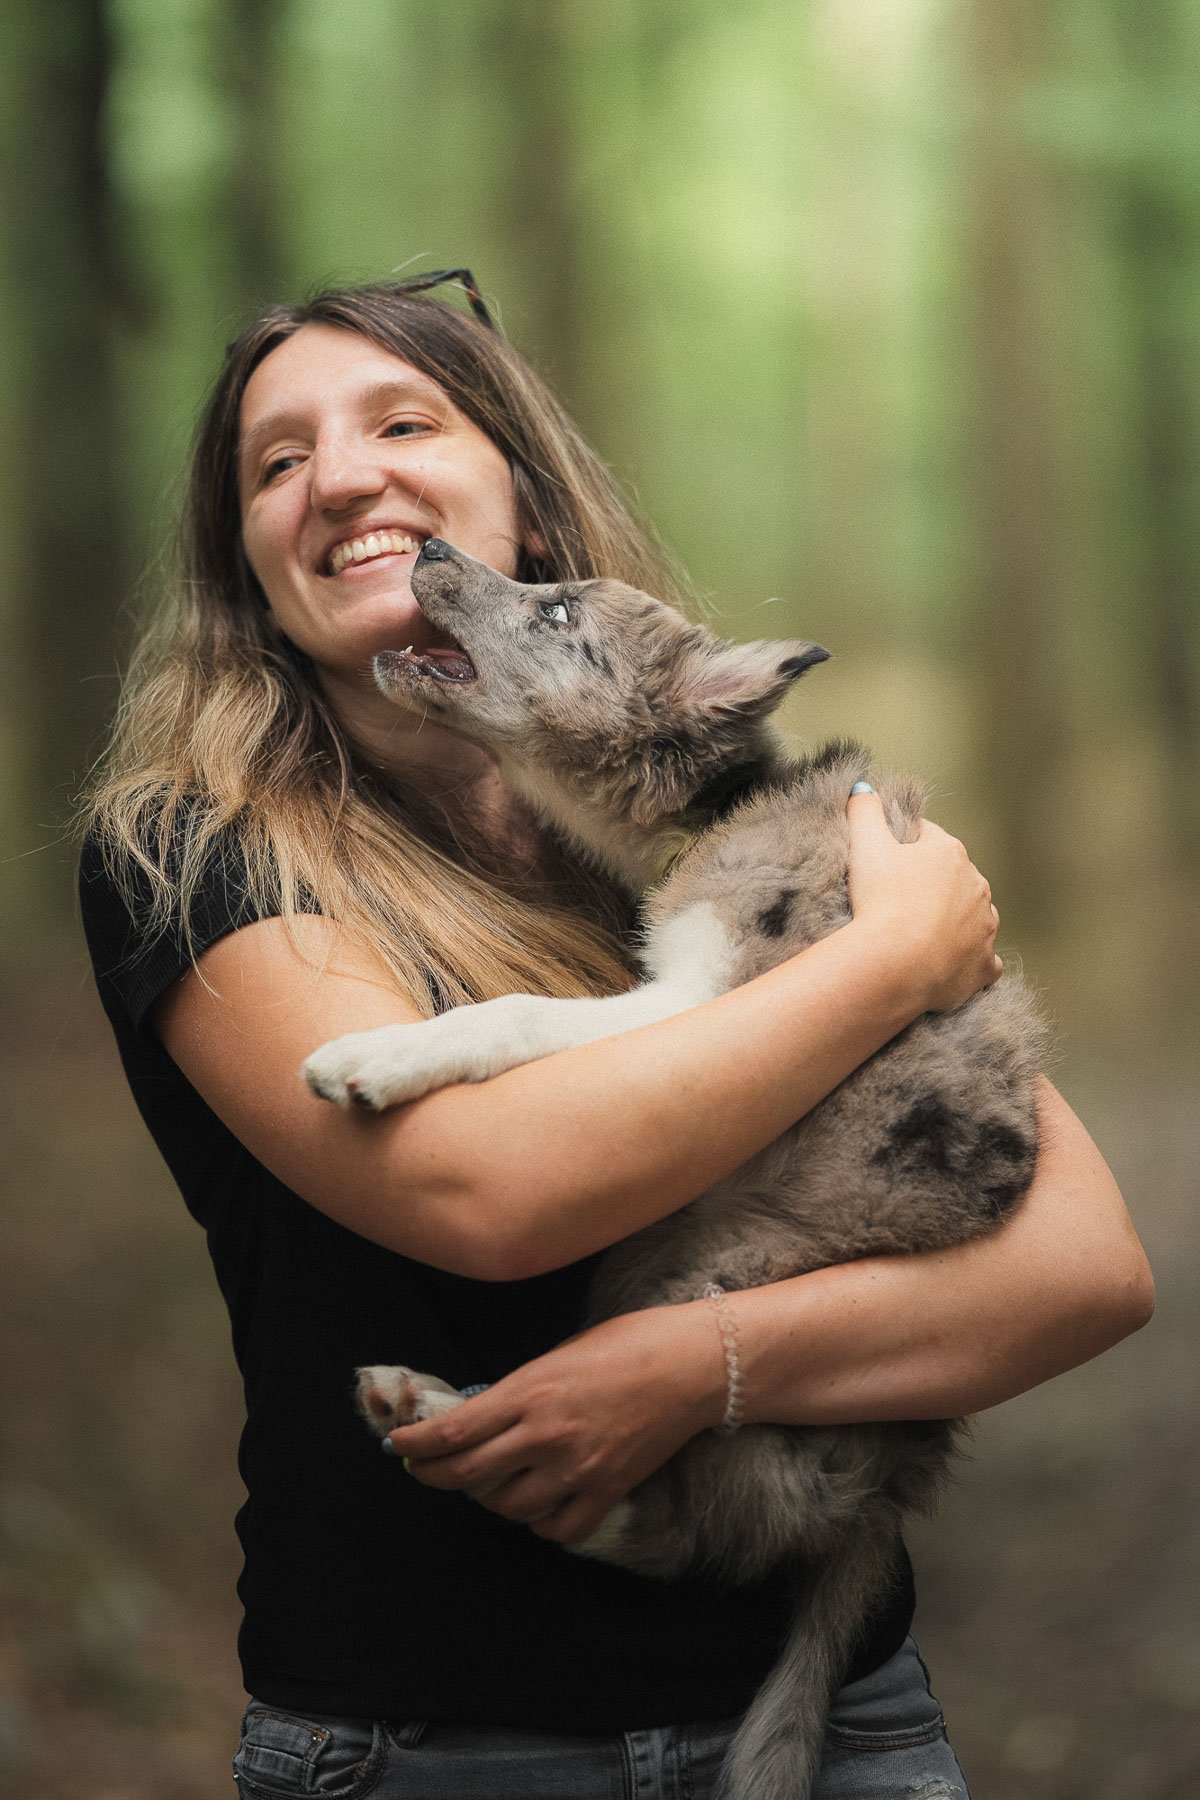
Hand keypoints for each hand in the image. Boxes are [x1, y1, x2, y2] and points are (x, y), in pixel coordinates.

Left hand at [381, 1304, 724, 1545]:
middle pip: (468, 1475)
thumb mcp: (555, 1355)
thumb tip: (480, 1419)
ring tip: (489, 1480)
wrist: (688, 1365)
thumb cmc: (624, 1344)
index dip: (417, 1446)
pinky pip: (555, 1529)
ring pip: (507, 1507)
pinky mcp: (606, 1491)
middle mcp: (545, 1435)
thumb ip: (517, 1391)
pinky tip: (537, 1504)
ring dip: (489, 1497)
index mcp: (528, 1392)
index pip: (453, 1432)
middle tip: (424, 1471)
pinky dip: (538, 1522)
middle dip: (435, 1476)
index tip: (399, 1447)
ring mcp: (576, 1469)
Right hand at [847, 788, 1001, 1012]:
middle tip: (896, 904)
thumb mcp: (865, 846)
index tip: (884, 865)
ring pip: (973, 918)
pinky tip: (947, 962)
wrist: (894, 965)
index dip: (903, 849)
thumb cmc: (880, 902)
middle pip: (953, 879)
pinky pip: (983, 961)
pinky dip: (969, 961)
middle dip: (931, 887)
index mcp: (951, 853)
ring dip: (954, 923)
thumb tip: (863, 788)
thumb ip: (864, 811)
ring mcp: (985, 929)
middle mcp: (977, 887)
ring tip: (919, 935)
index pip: (927, 839)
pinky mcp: (984, 966)